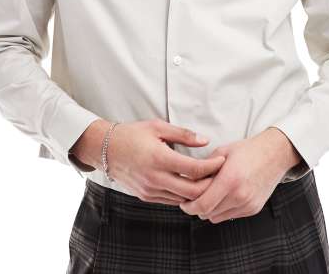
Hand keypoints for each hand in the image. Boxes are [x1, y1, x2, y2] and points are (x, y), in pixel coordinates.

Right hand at [102, 119, 226, 203]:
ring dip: (198, 192)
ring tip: (209, 179)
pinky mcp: (146, 197)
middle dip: (210, 184)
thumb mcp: (158, 127)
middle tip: (220, 174)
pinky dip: (184, 195)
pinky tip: (191, 184)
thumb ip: (183, 134)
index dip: (212, 167)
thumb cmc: (132, 134)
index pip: (194, 170)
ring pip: (182, 199)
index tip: (222, 160)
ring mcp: (150, 191)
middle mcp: (155, 179)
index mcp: (159, 159)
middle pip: (192, 191)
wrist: (105, 150)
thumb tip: (205, 141)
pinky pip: (171, 200)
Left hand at [178, 130, 289, 223]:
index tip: (183, 202)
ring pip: (217, 217)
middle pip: (208, 214)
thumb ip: (204, 169)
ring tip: (210, 194)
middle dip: (197, 207)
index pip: (202, 205)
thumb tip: (186, 182)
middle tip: (193, 197)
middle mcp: (240, 195)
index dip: (188, 207)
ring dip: (210, 209)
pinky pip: (230, 215)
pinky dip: (223, 209)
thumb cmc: (247, 150)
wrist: (275, 154)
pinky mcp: (253, 209)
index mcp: (230, 179)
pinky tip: (225, 194)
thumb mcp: (222, 153)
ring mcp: (248, 204)